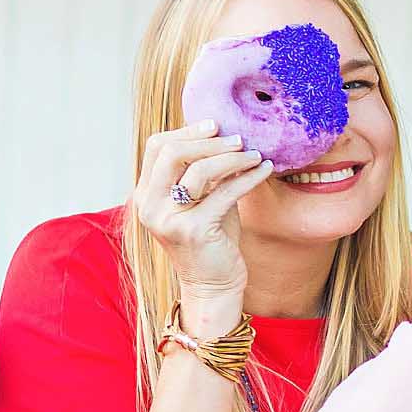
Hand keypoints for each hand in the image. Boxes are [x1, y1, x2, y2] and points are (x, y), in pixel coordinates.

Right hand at [132, 122, 268, 327]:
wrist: (213, 286)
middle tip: (238, 138)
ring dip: (231, 157)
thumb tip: (226, 136)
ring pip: (198, 171)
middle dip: (209, 141)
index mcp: (146, 195)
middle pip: (172, 153)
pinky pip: (225, 193)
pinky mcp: (194, 231)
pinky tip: (265, 170)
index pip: (156, 147)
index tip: (215, 125)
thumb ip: (204, 173)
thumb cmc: (211, 241)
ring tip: (254, 153)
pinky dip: (248, 177)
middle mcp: (150, 206)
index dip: (186, 131)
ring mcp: (169, 220)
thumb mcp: (202, 201)